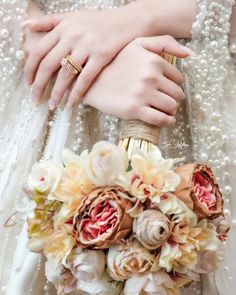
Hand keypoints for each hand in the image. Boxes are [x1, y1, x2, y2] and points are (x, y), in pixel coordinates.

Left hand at [23, 4, 150, 107]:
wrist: (128, 21)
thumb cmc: (99, 20)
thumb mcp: (72, 16)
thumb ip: (49, 22)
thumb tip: (26, 25)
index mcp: (63, 28)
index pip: (38, 51)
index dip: (30, 70)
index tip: (28, 84)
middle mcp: (72, 36)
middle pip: (48, 65)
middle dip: (39, 85)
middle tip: (35, 100)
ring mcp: (87, 47)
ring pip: (66, 74)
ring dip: (56, 93)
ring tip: (52, 105)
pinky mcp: (102, 56)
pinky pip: (85, 78)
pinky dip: (77, 92)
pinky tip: (71, 103)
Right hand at [83, 36, 190, 126]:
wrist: (92, 82)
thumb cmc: (115, 63)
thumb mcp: (137, 45)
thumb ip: (163, 43)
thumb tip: (189, 54)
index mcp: (154, 61)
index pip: (178, 79)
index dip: (175, 86)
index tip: (168, 91)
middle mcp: (150, 77)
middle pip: (177, 94)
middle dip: (174, 99)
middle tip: (167, 102)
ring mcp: (143, 94)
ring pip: (171, 107)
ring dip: (171, 111)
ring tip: (166, 112)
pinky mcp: (135, 109)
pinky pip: (161, 119)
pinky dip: (168, 122)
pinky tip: (167, 121)